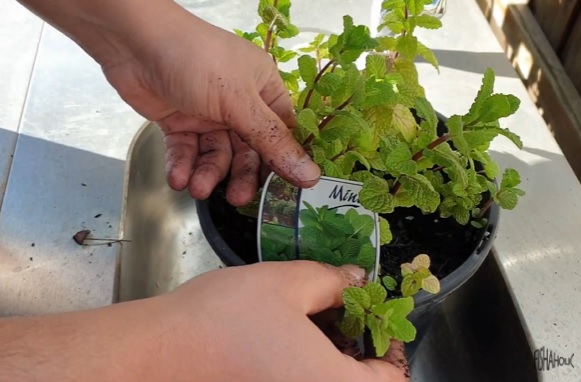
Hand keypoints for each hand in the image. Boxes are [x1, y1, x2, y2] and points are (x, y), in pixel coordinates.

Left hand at [99, 2, 319, 205]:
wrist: (133, 42)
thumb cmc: (197, 60)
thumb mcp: (240, 102)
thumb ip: (273, 142)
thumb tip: (311, 176)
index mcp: (263, 90)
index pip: (281, 134)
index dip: (280, 162)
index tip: (279, 192)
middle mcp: (239, 103)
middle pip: (248, 150)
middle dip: (240, 174)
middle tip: (235, 198)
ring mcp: (208, 114)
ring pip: (216, 154)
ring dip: (207, 174)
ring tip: (197, 187)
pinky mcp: (180, 122)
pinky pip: (187, 151)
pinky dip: (183, 166)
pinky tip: (178, 178)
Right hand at [156, 261, 409, 380]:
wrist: (156, 353)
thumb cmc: (223, 319)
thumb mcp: (288, 283)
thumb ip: (333, 281)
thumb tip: (358, 281)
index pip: (392, 378)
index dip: (390, 343)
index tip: (374, 316)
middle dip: (361, 350)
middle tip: (345, 314)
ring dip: (335, 360)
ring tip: (318, 321)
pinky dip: (307, 369)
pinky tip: (291, 341)